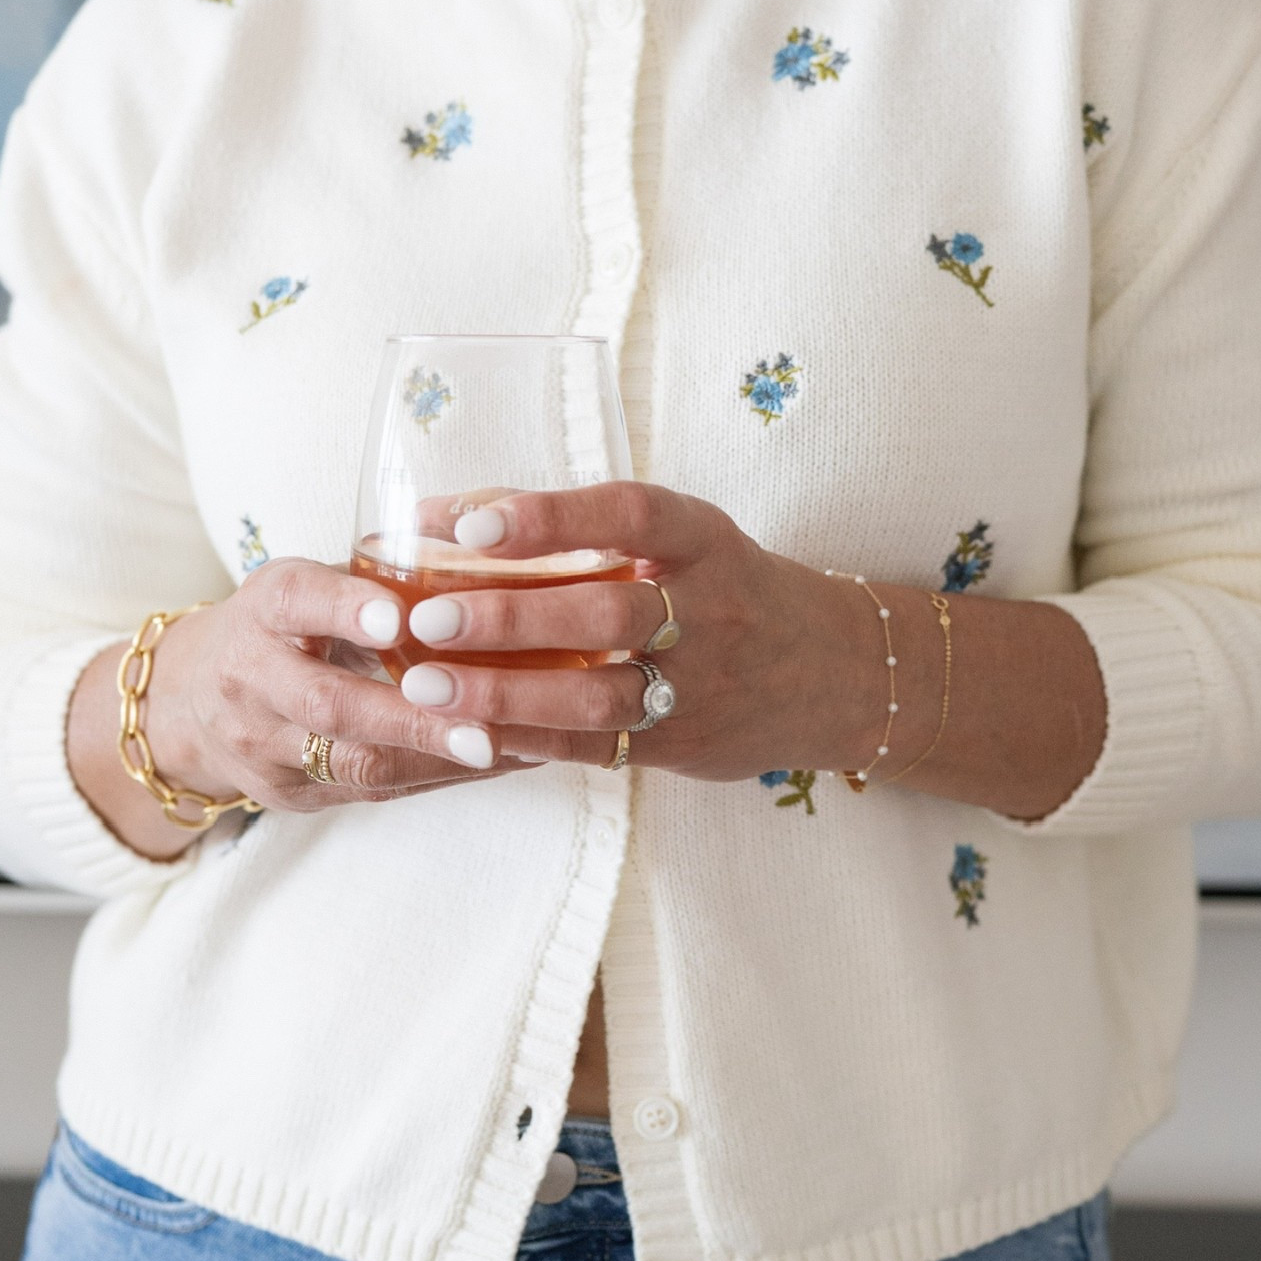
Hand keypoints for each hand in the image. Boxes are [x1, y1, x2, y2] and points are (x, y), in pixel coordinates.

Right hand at [144, 559, 535, 810]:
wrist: (193, 698)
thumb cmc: (286, 627)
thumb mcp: (312, 586)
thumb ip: (376, 579)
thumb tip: (483, 557)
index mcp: (265, 607)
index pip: (299, 602)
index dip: (347, 609)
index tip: (398, 619)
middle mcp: (252, 676)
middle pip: (329, 703)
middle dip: (411, 718)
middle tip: (483, 727)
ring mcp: (263, 743)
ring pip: (351, 761)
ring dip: (431, 758)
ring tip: (498, 751)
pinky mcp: (286, 790)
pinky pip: (367, 792)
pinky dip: (432, 777)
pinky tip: (487, 765)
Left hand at [396, 482, 880, 777]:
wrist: (832, 673)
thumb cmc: (722, 587)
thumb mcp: (679, 539)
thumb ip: (576, 526)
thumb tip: (443, 513)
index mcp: (704, 539)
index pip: (630, 514)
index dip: (550, 517)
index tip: (471, 524)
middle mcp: (712, 609)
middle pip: (608, 612)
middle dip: (511, 616)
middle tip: (430, 618)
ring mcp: (703, 684)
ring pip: (600, 695)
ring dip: (506, 693)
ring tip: (428, 685)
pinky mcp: (685, 745)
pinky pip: (599, 747)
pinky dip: (530, 739)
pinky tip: (468, 730)